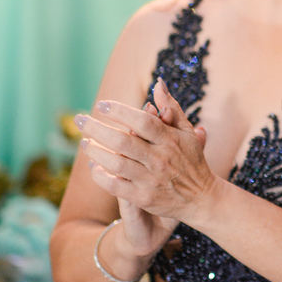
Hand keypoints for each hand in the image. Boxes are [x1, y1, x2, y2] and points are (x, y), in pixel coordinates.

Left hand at [78, 79, 217, 235]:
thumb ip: (171, 107)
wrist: (201, 198)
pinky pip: (115, 186)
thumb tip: (158, 83)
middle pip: (123, 141)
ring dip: (96, 151)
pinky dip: (101, 176)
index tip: (102, 104)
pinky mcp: (143, 198)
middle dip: (97, 128)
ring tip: (84, 142)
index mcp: (171, 140)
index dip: (121, 112)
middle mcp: (160, 159)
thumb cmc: (192, 159)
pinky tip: (93, 166)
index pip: (143, 121)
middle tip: (80, 119)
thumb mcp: (187, 131)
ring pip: (116, 163)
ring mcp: (151, 180)